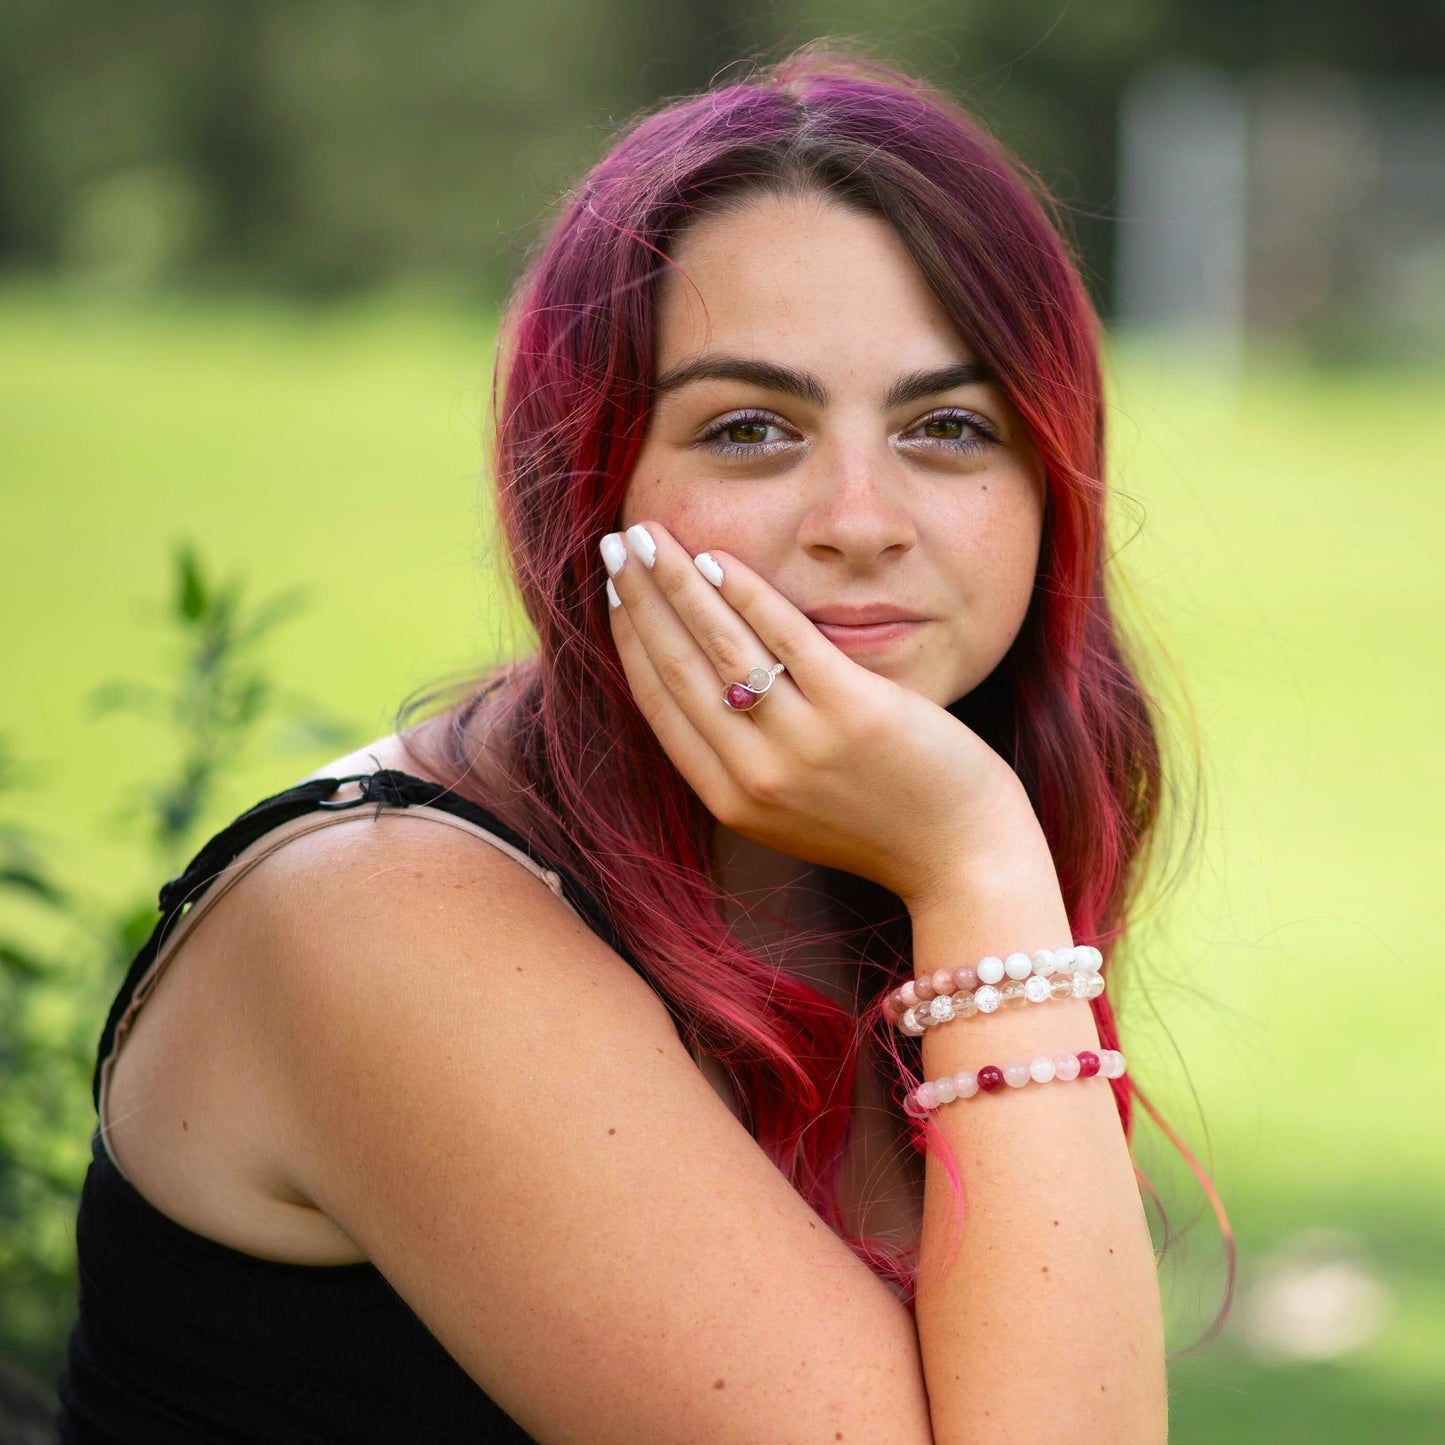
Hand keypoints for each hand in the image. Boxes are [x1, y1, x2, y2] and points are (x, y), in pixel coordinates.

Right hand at [601, 521, 1035, 909]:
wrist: (961, 858)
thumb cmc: (880, 825)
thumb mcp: (789, 810)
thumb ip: (742, 760)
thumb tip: (700, 689)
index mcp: (730, 800)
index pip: (659, 705)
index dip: (630, 640)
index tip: (615, 592)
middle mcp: (754, 776)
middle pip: (676, 668)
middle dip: (639, 599)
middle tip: (613, 546)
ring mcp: (804, 744)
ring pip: (719, 646)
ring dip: (675, 581)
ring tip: (648, 535)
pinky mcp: (855, 712)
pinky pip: (786, 638)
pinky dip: (744, 592)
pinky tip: (716, 558)